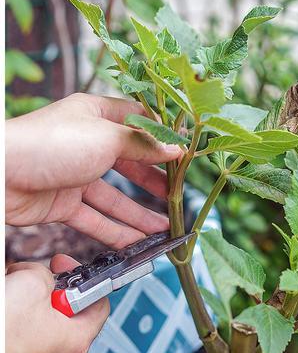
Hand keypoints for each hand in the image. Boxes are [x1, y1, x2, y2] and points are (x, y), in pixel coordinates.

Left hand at [6, 93, 181, 247]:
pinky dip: (115, 230)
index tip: (184, 155)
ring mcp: (76, 174)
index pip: (139, 124)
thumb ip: (143, 145)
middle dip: (154, 182)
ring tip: (164, 229)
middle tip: (176, 197)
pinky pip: (95, 217)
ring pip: (114, 196)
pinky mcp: (62, 202)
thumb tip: (175, 148)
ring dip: (139, 213)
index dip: (162, 140)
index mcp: (98, 116)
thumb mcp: (107, 137)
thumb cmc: (51, 143)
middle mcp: (89, 143)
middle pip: (129, 164)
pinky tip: (136, 242)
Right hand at [6, 254, 108, 352]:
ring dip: (25, 291)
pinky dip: (13, 301)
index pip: (99, 301)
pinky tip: (5, 291)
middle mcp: (58, 347)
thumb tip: (40, 274)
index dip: (85, 277)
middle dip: (46, 283)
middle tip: (33, 275)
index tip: (68, 266)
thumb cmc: (2, 327)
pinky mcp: (15, 344)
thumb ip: (47, 274)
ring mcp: (34, 348)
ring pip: (37, 308)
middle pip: (64, 303)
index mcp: (76, 337)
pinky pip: (20, 316)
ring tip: (11, 285)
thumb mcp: (33, 282)